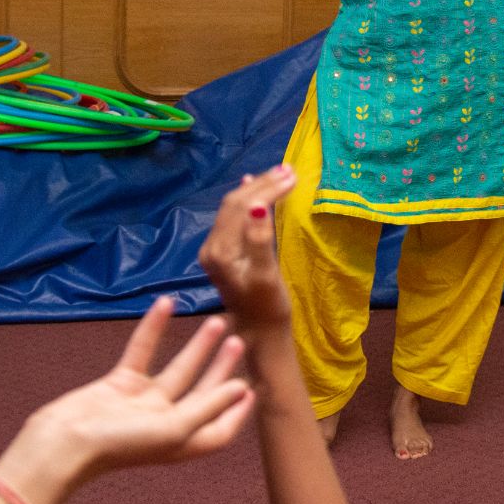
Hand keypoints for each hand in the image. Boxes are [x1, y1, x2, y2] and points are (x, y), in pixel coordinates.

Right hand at [0, 296, 252, 503]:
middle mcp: (166, 423)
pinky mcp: (120, 384)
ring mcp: (142, 403)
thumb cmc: (119, 444)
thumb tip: (241, 388)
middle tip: (241, 340)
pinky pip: (143, 352)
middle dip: (222, 368)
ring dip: (197, 346)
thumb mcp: (172, 429)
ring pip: (177, 369)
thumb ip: (206, 406)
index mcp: (181, 443)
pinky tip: (166, 304)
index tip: (254, 386)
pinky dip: (154, 329)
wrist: (61, 443)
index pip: (219, 429)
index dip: (238, 411)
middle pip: (202, 392)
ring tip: (218, 320)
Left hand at [198, 165, 297, 329]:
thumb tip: (259, 206)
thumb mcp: (267, 276)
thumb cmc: (267, 308)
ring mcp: (215, 250)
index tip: (293, 176)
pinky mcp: (223, 253)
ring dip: (257, 189)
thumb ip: (260, 240)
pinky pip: (233, 218)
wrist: (258, 334)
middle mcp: (211, 247)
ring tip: (280, 173)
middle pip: (235, 204)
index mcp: (220, 251)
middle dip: (263, 184)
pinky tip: (253, 186)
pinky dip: (248, 200)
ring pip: (234, 208)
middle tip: (290, 170)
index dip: (267, 188)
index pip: (242, 207)